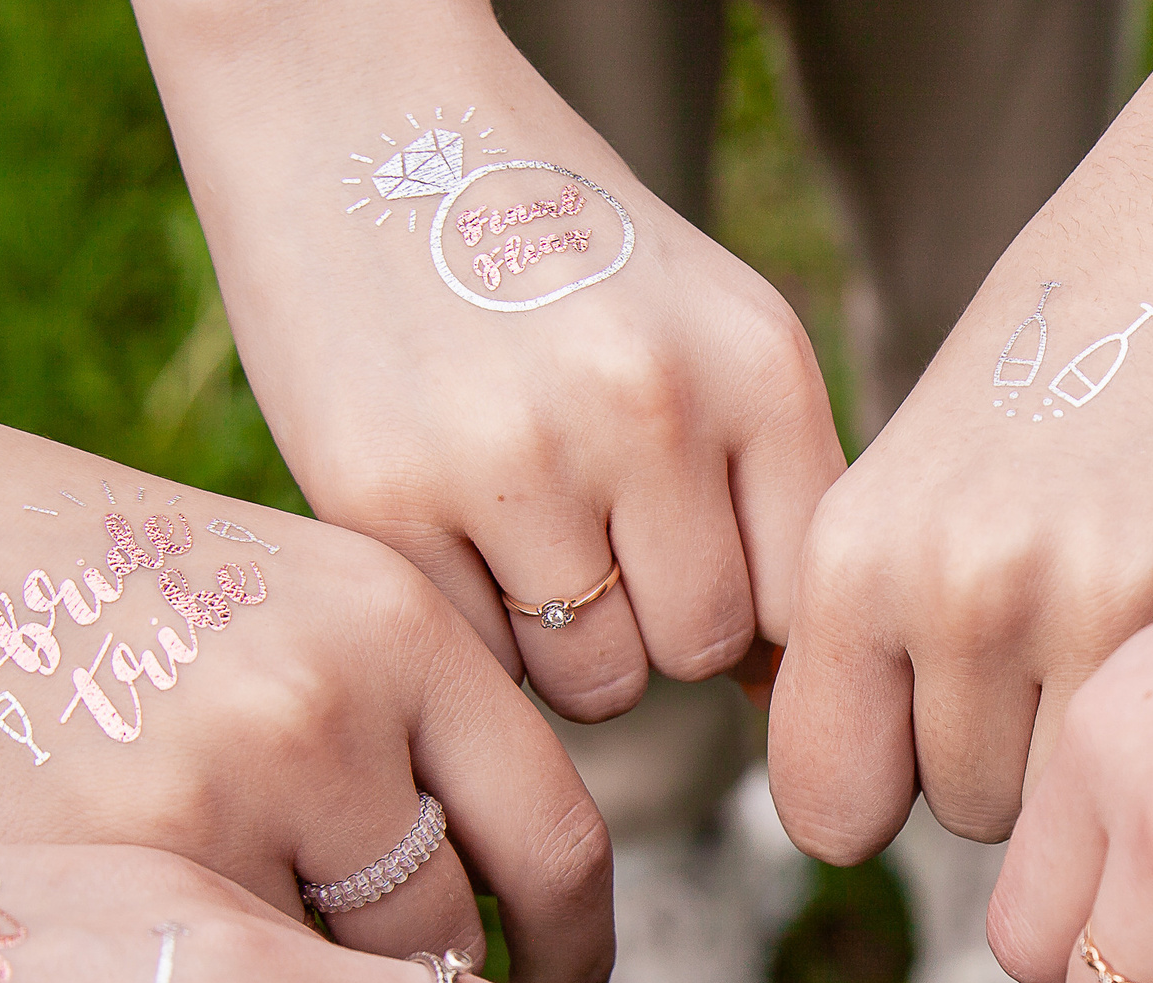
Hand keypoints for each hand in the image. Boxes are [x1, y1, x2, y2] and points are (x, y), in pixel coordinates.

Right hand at [0, 235, 613, 982]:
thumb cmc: (67, 595)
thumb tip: (497, 915)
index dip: (569, 961)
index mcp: (401, 620)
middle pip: (460, 944)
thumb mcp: (285, 607)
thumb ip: (403, 738)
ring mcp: (219, 778)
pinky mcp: (108, 863)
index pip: (557, 843)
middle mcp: (335, 690)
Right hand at [136, 0, 846, 723]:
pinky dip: (468, 625)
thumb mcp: (705, 331)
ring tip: (518, 529)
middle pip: (698, 650)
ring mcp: (516, 453)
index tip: (691, 568)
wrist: (353, 114)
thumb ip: (766, 496)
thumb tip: (782, 698)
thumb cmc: (556, 253)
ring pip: (594, 680)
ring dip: (561, 643)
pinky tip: (446, 523)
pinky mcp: (387, 496)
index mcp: (755, 366)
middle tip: (591, 536)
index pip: (798, 602)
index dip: (745, 609)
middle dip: (652, 626)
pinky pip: (480, 660)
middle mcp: (650, 407)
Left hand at [770, 262, 1152, 857]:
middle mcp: (963, 586)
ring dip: (1096, 759)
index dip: (884, 787)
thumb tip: (847, 819)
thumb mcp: (912, 488)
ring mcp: (1103, 601)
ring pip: (1072, 814)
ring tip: (1130, 622)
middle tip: (1063, 633)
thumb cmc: (1056, 370)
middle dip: (1010, 757)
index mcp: (856, 553)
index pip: (830, 809)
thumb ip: (868, 643)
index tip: (926, 738)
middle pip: (964, 815)